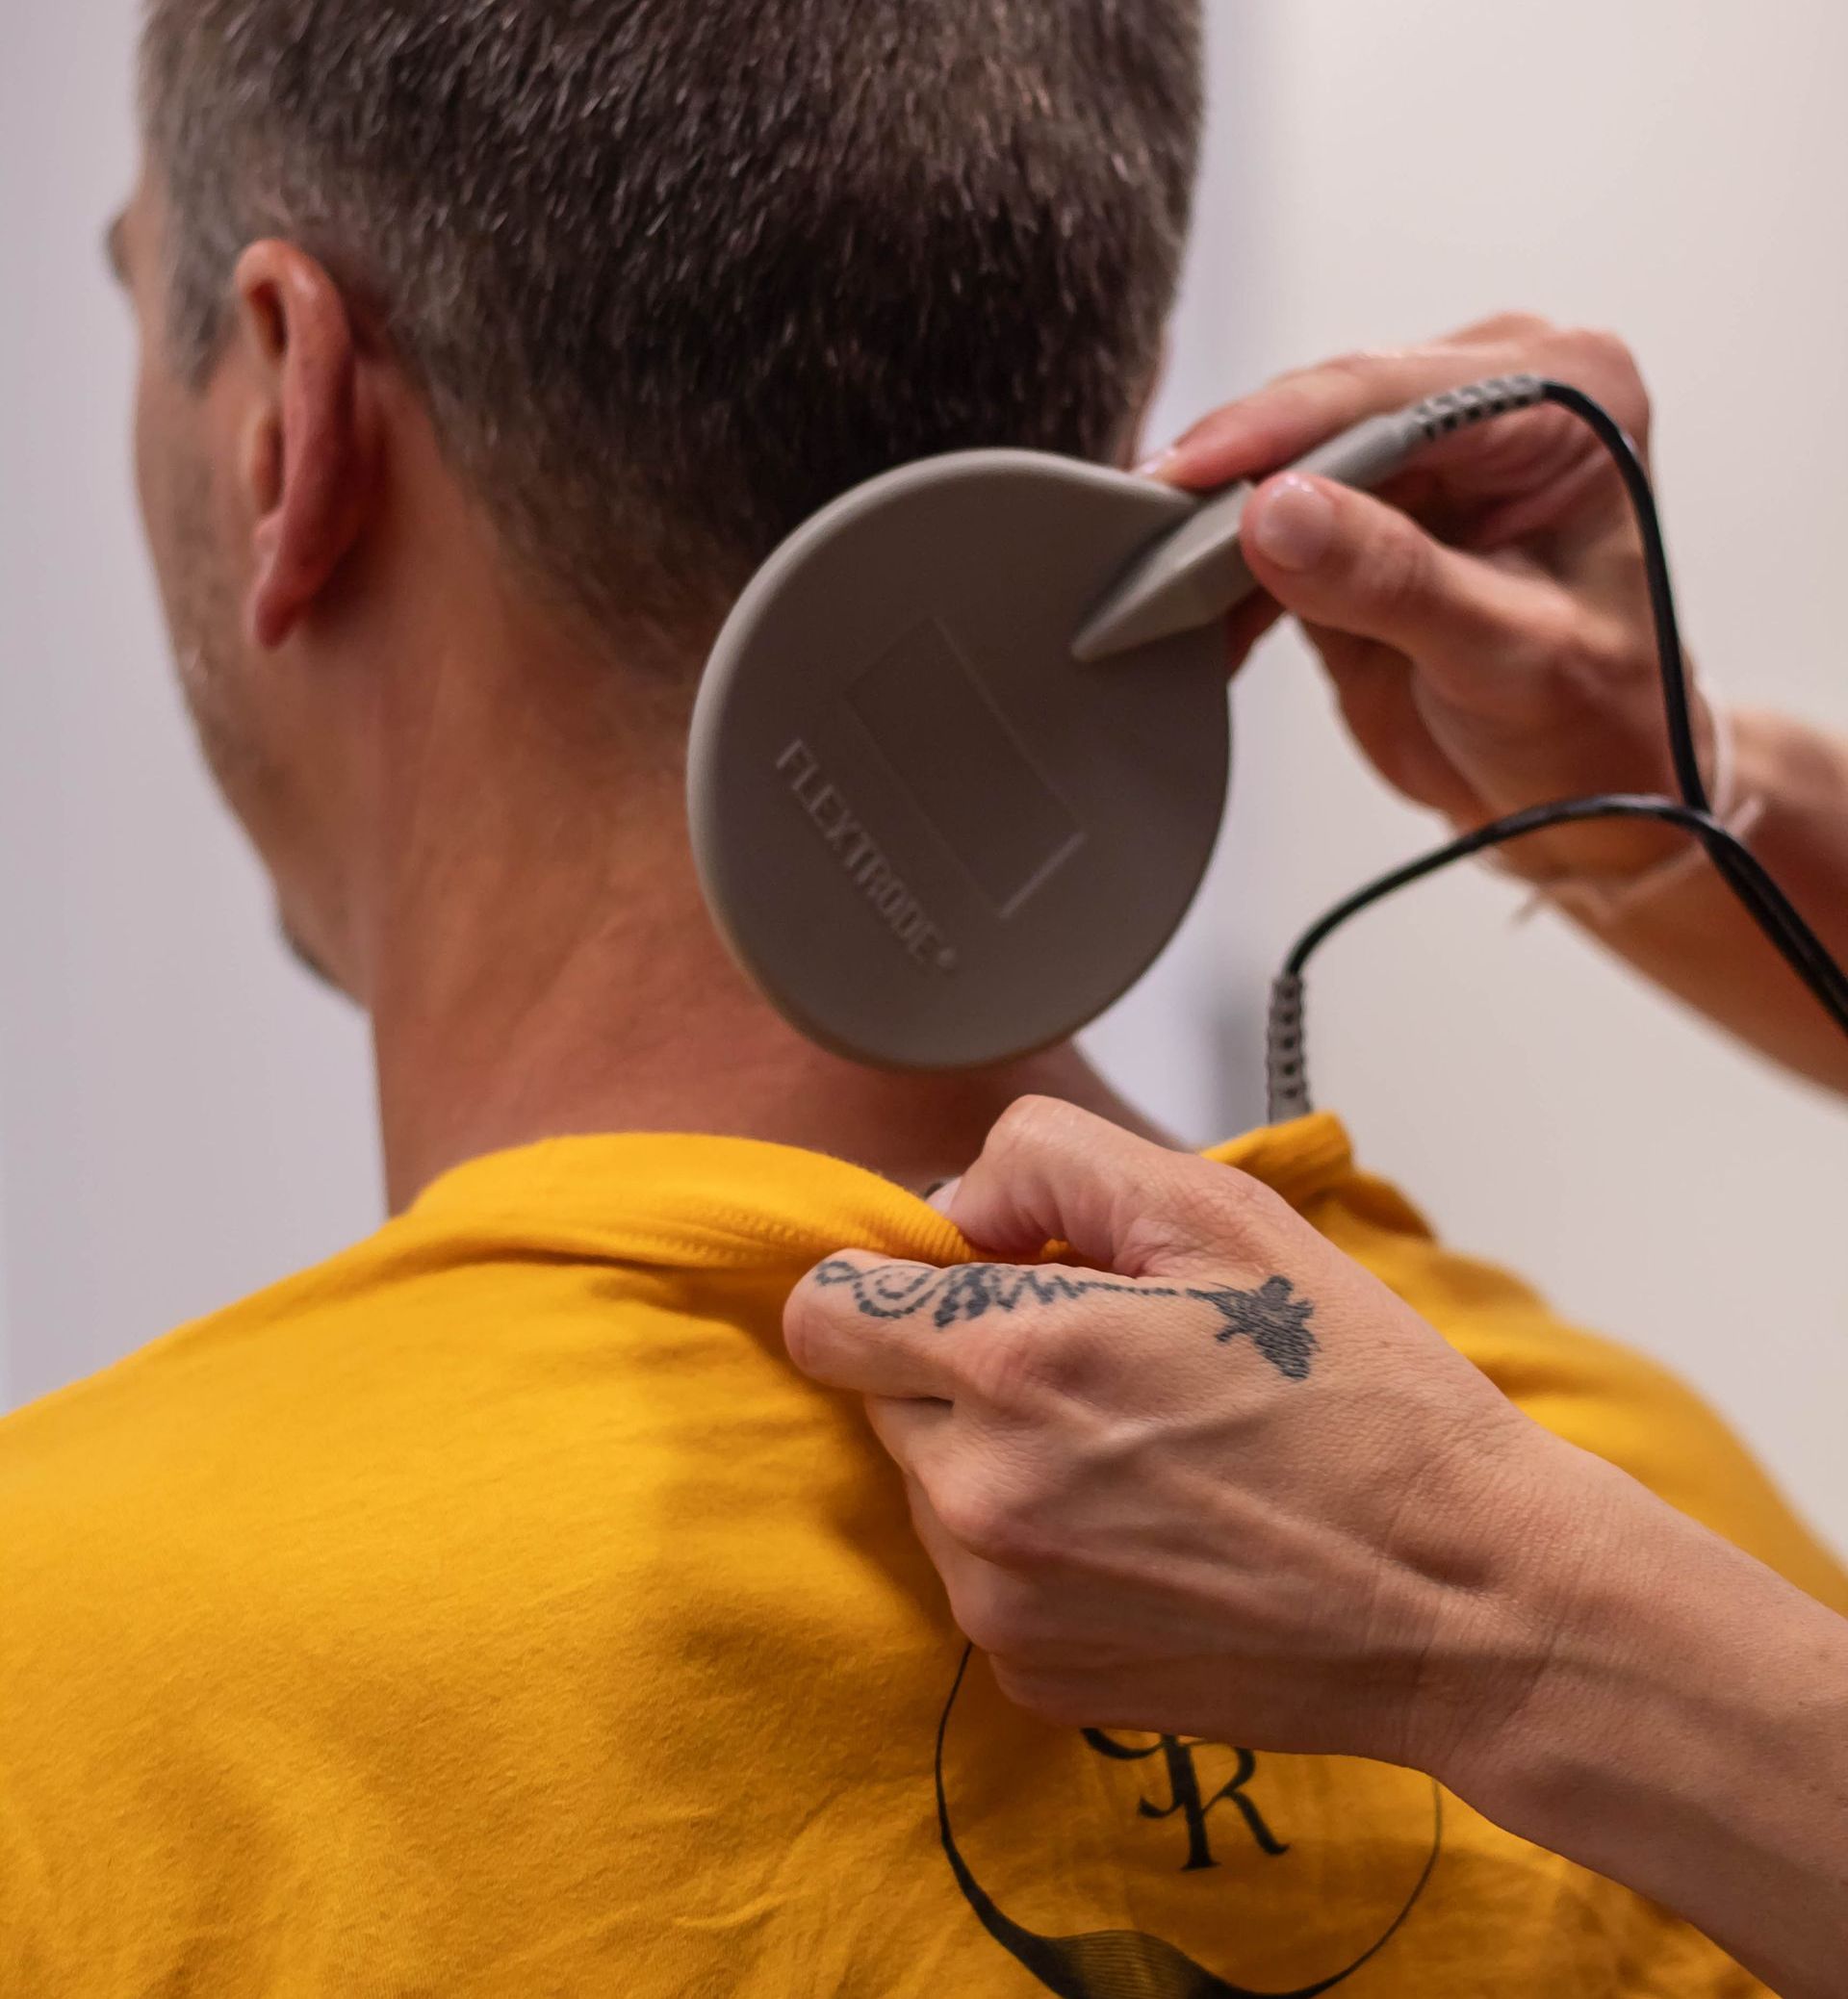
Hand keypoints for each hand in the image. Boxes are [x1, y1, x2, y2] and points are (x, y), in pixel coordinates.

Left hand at [783, 1096, 1600, 1774]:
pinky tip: (1150, 1534)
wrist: (1465, 1598)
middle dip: (959, 1363)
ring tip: (1143, 1453)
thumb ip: (1049, 1164)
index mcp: (1018, 1364)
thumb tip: (951, 1209)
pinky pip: (980, 1579)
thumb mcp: (1220, 1214)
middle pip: (878, 1394)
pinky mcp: (1033, 1677)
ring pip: (928, 1486)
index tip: (972, 1283)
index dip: (892, 1278)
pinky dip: (1037, 1548)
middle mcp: (982, 1496)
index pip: (827, 1309)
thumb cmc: (1358, 1392)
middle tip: (1102, 1364)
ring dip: (997, 1456)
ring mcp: (1001, 1602)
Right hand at [1146, 313, 1715, 879]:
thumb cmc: (1596, 726)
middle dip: (1229, 479)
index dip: (1278, 433)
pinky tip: (1186, 619)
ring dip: (1212, 533)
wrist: (1584, 803)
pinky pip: (1264, 523)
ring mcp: (1421, 456)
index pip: (1393, 391)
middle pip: (1323, 413)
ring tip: (1149, 587)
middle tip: (1140, 537)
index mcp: (1568, 396)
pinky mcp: (1361, 515)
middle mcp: (1493, 401)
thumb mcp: (1505, 655)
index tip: (1185, 477)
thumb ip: (1392, 579)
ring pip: (1280, 465)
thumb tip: (1276, 511)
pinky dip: (1221, 576)